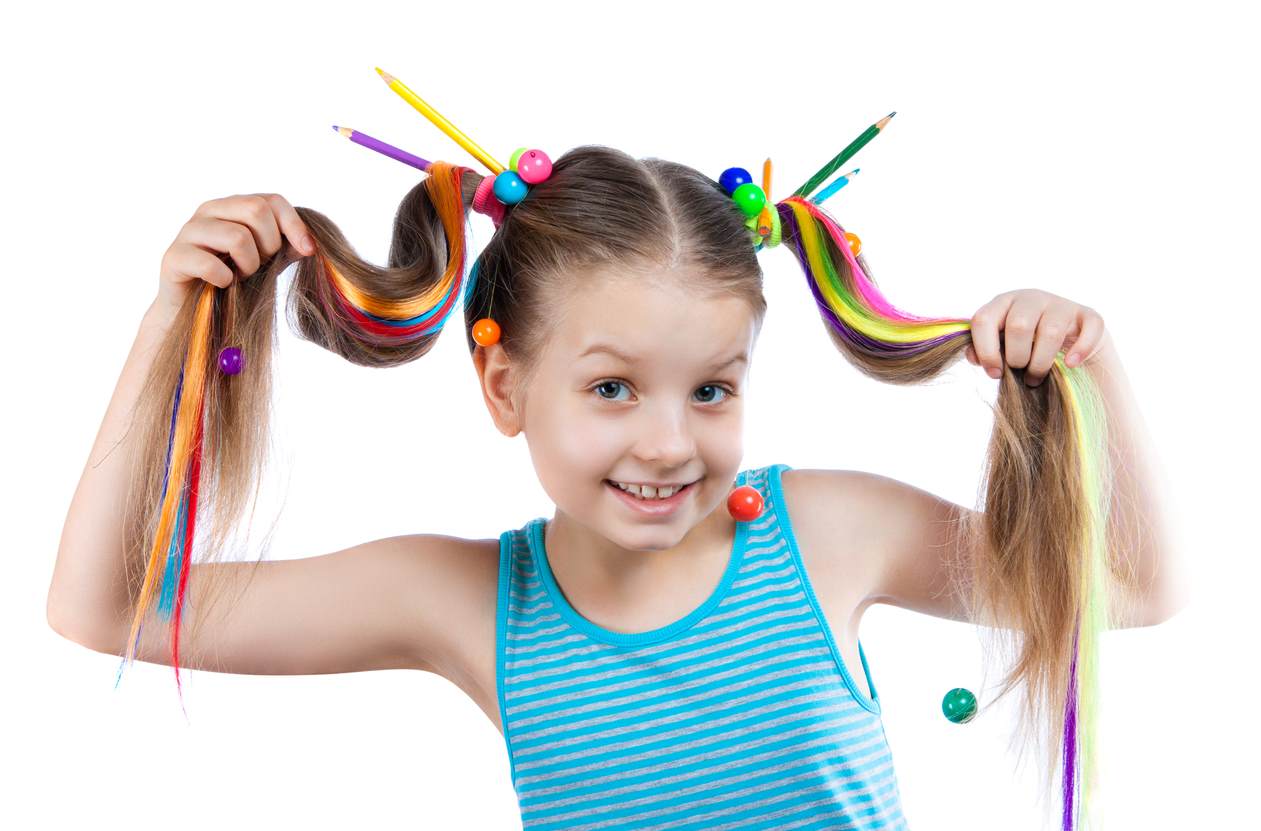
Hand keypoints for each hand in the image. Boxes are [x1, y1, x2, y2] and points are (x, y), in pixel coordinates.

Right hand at [156, 193, 314, 316]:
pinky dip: (225, 280)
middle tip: (259, 266)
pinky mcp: (174, 256)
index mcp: (232, 206)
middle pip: (256, 210)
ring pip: (237, 237)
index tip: (308, 251)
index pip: (272, 200)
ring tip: (241, 276)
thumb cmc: (234, 280)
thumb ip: (287, 246)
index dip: (294, 225)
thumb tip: (310, 244)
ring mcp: (189, 231)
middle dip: (269, 245)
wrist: (195, 310)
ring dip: (249, 266)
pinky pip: (211, 265)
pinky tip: (222, 285)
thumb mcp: (267, 260)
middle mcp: (209, 210)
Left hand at [963, 289, 1109, 385]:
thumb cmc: (1025, 347)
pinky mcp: (1089, 316)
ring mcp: (1061, 304)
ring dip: (1041, 363)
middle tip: (1020, 372)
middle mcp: (1031, 298)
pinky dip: (1080, 350)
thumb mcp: (1000, 347)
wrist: (1067, 345)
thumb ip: (982, 351)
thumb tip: (974, 357)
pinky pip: (1089, 330)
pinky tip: (1071, 365)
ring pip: (1050, 332)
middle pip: (1018, 326)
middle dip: (1017, 358)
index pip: (984, 319)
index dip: (986, 350)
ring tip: (1037, 378)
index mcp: (1003, 303)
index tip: (994, 373)